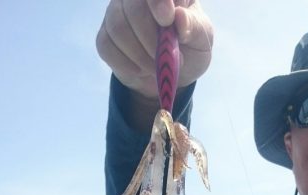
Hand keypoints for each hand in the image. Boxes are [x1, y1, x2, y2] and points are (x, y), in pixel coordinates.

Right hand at [96, 0, 212, 98]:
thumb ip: (194, 26)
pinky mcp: (105, 36)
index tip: (167, 20)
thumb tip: (179, 16)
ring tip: (156, 66)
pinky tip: (140, 68)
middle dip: (151, 40)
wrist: (170, 74)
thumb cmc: (189, 50)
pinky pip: (107, 46)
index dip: (158, 1)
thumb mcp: (202, 41)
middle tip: (166, 57)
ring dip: (140, 55)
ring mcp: (117, 13)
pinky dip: (127, 64)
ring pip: (118, 27)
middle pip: (133, 9)